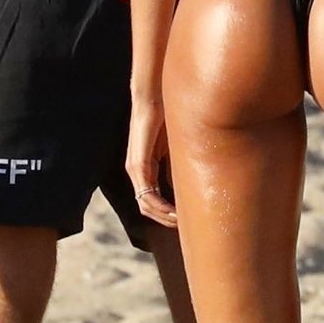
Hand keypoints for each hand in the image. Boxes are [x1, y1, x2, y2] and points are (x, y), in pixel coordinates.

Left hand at [127, 94, 176, 228]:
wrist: (155, 96)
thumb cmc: (168, 116)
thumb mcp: (177, 147)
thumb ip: (178, 165)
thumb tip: (188, 185)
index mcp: (146, 168)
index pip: (153, 201)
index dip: (167, 214)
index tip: (185, 219)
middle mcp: (137, 172)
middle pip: (147, 208)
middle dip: (166, 220)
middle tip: (184, 226)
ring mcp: (135, 169)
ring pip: (146, 205)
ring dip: (164, 217)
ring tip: (181, 222)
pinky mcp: (138, 164)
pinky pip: (147, 194)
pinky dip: (160, 207)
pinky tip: (175, 213)